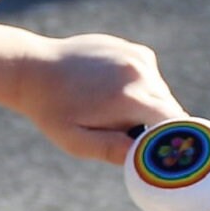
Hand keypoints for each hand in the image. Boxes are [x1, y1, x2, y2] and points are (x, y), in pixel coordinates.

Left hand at [0, 25, 183, 163]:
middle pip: (170, 108)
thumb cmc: (53, 111)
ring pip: (161, 93)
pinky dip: (140, 88)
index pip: (174, 122)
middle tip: (126, 134)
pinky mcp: (135, 50)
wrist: (35, 69)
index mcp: (130, 97)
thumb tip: (148, 160)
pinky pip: (150, 77)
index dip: (173, 140)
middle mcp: (140, 71)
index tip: (165, 152)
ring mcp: (138, 56)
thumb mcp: (77, 142)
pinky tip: (112, 90)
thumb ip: (113, 151)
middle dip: (156, 125)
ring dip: (147, 106)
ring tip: (111, 108)